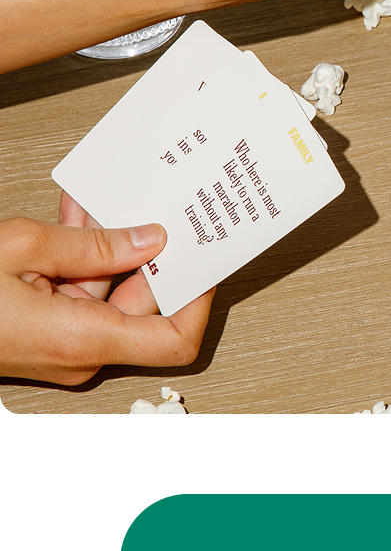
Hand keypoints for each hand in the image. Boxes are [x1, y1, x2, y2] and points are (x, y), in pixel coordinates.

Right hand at [0, 217, 213, 384]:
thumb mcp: (27, 249)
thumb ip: (94, 245)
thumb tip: (149, 240)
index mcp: (84, 340)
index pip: (173, 340)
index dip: (198, 300)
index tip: (203, 261)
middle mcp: (80, 351)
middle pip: (143, 302)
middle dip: (149, 250)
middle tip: (156, 207)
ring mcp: (65, 343)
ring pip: (110, 289)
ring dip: (107, 244)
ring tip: (103, 199)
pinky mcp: (51, 332)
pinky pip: (82, 292)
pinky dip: (82, 256)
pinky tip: (76, 218)